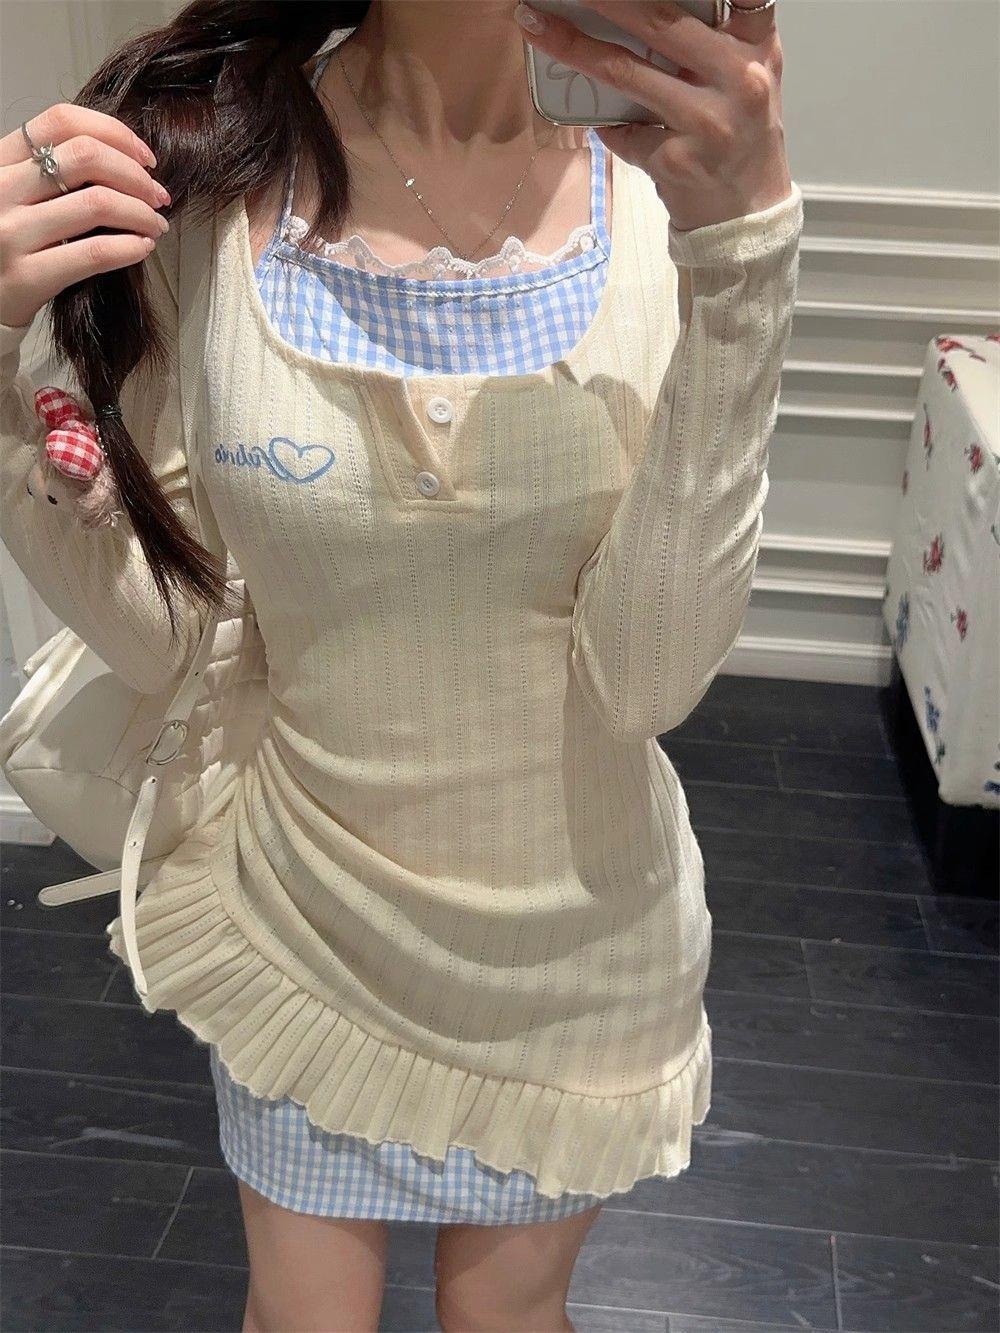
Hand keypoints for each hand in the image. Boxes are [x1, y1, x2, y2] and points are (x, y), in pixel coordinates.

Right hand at [0, 103, 170, 329]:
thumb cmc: (9, 242)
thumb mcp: (18, 194)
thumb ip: (52, 172)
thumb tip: (125, 159)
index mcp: (0, 161)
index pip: (61, 122)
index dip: (114, 134)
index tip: (145, 158)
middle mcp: (1, 189)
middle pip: (86, 156)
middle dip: (136, 175)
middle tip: (157, 196)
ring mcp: (11, 232)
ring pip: (97, 203)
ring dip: (142, 213)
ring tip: (155, 225)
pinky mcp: (27, 275)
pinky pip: (95, 253)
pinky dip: (130, 247)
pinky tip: (143, 247)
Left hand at [513, 0, 792, 231]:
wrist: (747, 213)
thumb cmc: (740, 135)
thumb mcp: (745, 74)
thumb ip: (713, 35)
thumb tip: (630, 12)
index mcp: (756, 46)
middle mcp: (740, 79)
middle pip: (660, 20)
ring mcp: (708, 123)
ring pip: (625, 72)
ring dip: (572, 46)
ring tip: (536, 25)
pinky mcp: (677, 162)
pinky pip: (621, 131)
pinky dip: (604, 124)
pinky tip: (600, 122)